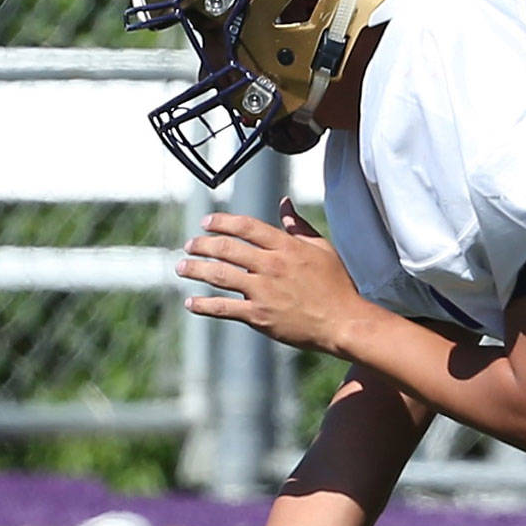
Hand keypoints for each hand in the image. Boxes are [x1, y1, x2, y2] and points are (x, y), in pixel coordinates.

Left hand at [178, 200, 374, 355]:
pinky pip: (223, 308)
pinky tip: (191, 302)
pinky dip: (204, 305)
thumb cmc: (336, 286)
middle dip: (202, 245)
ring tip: (181, 267)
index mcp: (285, 246)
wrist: (344, 322)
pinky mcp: (259, 316)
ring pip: (219, 275)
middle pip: (226, 248)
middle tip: (189, 246)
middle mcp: (271, 265)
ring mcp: (263, 291)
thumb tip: (284, 202)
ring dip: (196, 270)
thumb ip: (298, 225)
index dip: (221, 222)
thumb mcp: (322, 248)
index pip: (245, 226)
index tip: (206, 223)